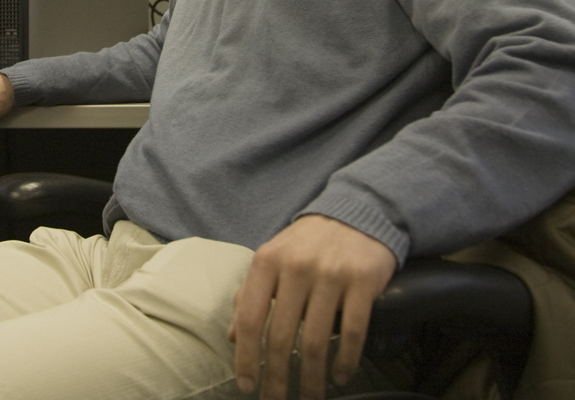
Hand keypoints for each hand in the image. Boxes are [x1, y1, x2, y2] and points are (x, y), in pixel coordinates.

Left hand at [229, 215, 396, 399]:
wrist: (356, 215)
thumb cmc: (306, 244)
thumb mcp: (271, 260)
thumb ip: (249, 295)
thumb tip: (233, 336)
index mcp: (267, 262)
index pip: (251, 318)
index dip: (247, 357)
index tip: (248, 385)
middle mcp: (296, 268)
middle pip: (282, 336)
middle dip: (278, 378)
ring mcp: (331, 274)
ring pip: (317, 340)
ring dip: (313, 378)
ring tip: (312, 397)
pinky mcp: (363, 281)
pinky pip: (353, 331)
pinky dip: (346, 361)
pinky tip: (341, 377)